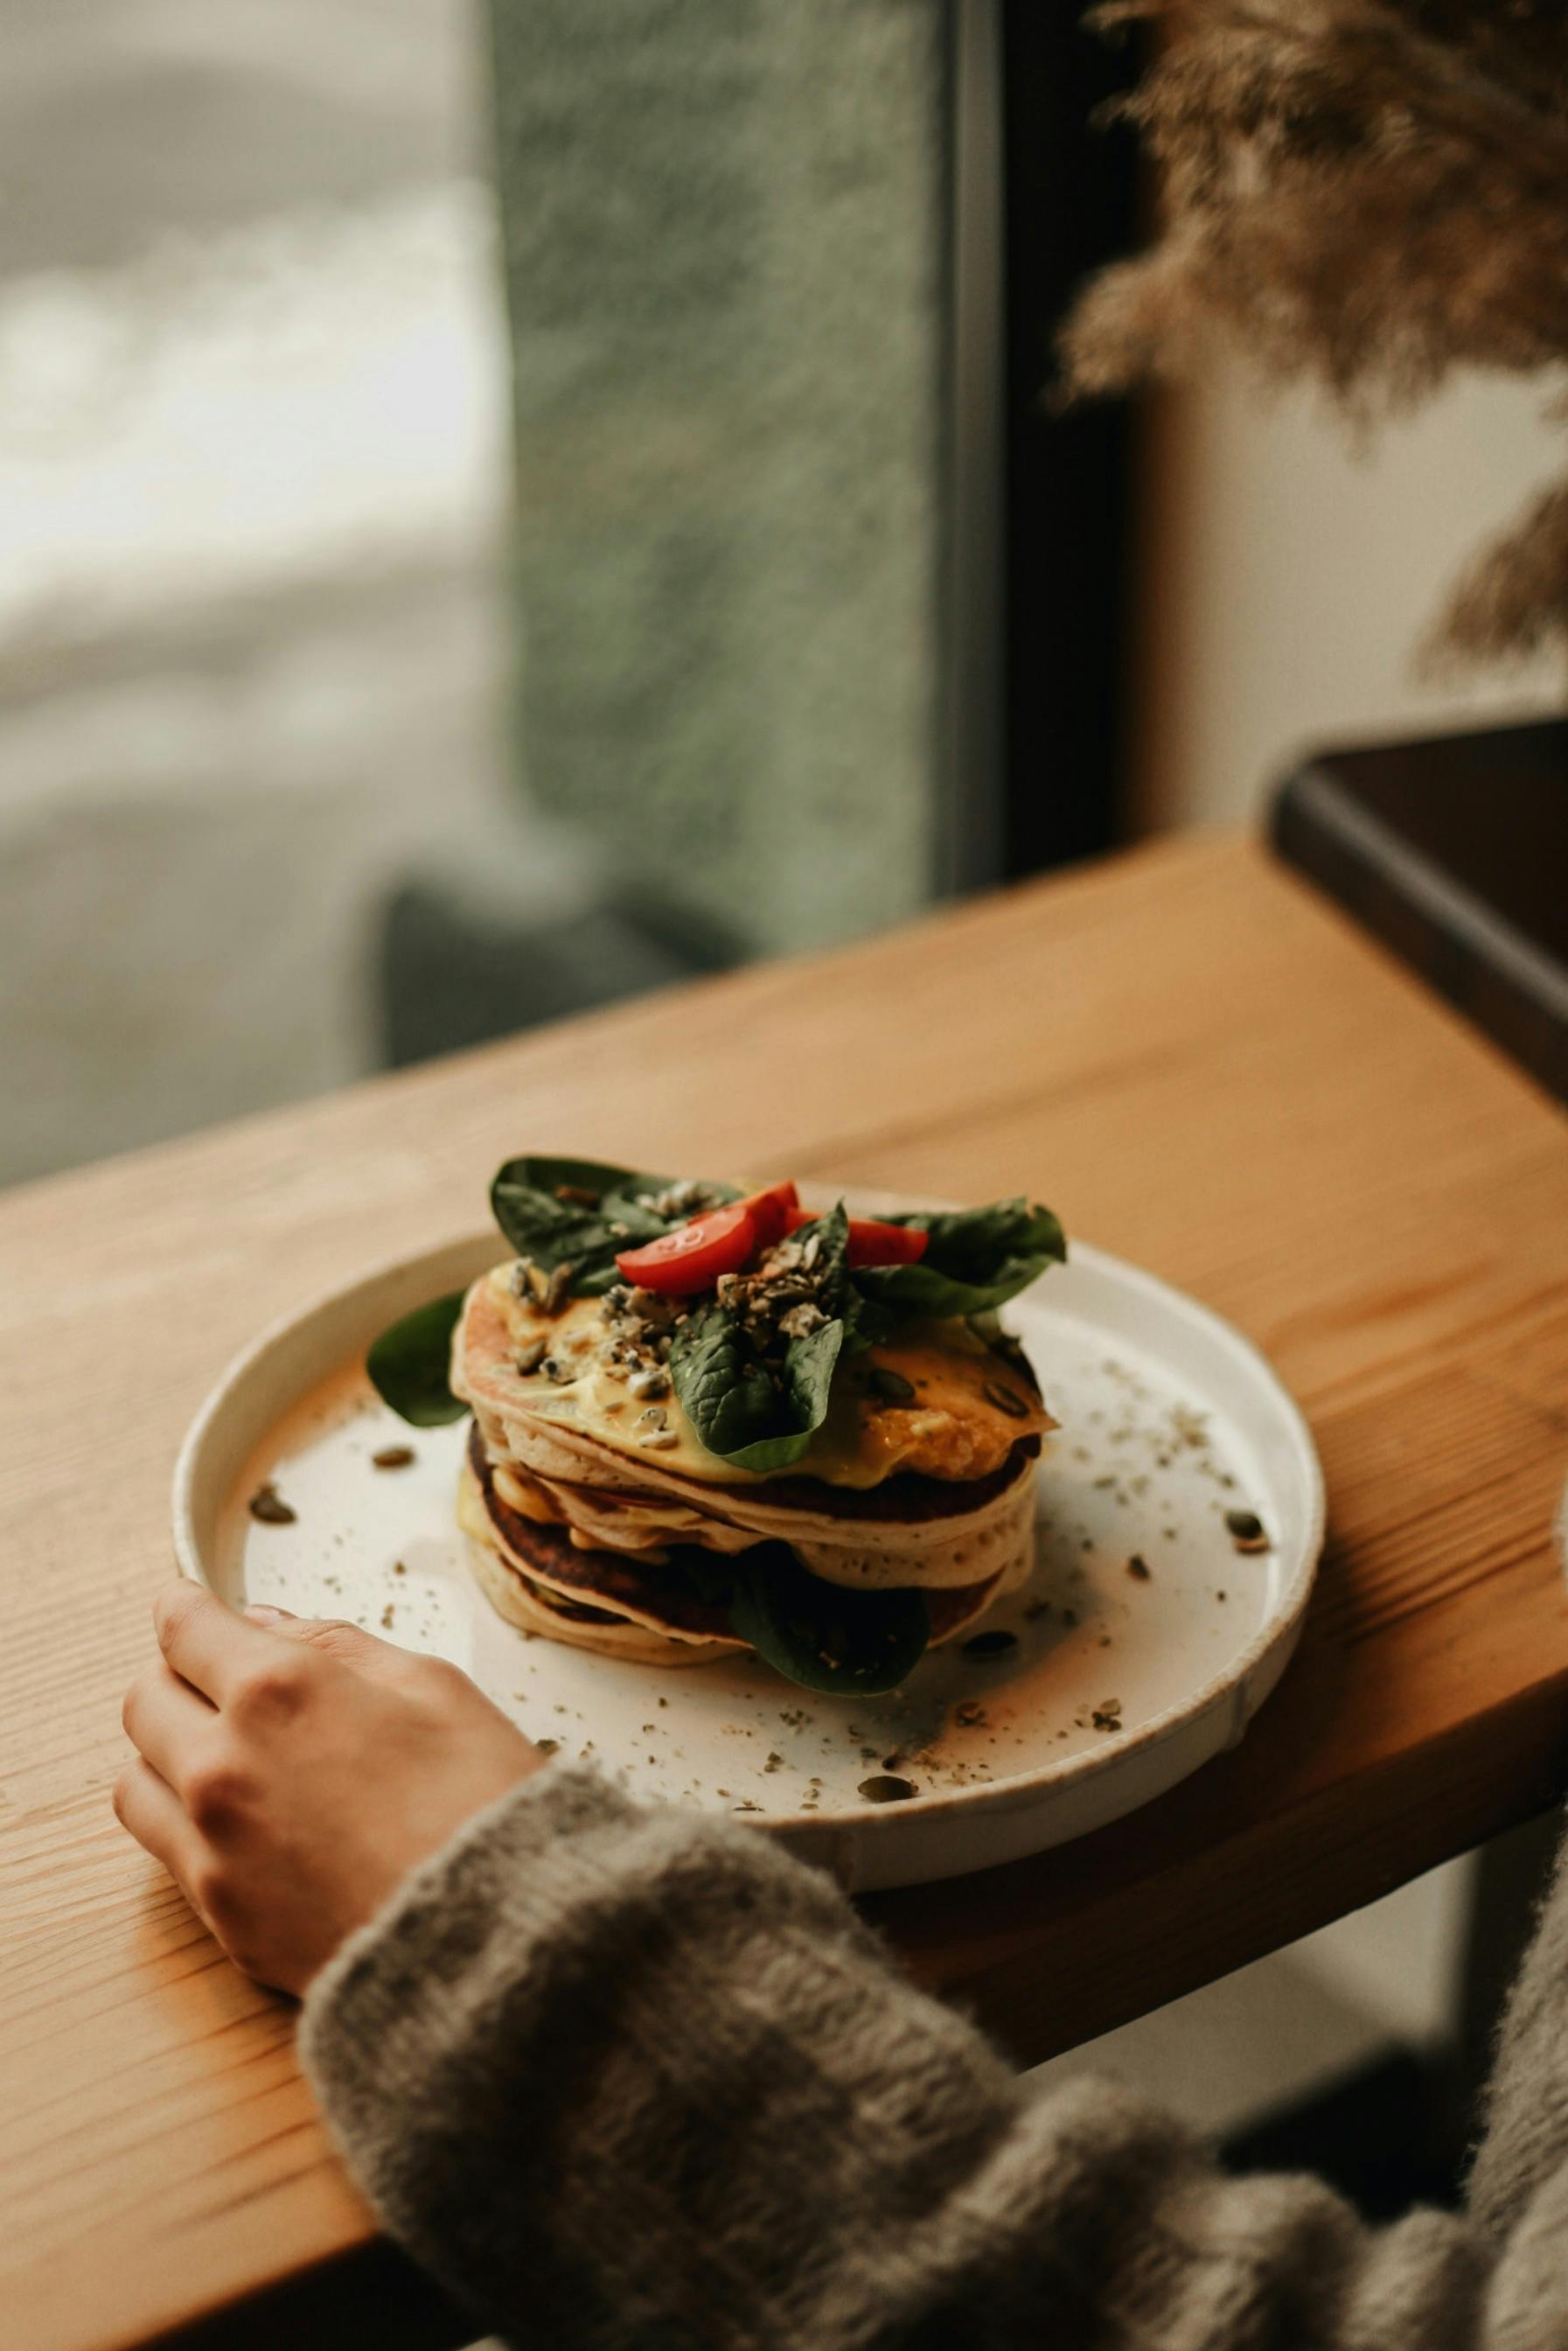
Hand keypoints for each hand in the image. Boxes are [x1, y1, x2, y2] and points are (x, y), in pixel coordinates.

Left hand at [116, 1583, 543, 1994]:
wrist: (498, 1942)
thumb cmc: (483, 1805)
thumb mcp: (434, 1685)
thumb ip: (337, 1645)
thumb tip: (266, 1627)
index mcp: (278, 1691)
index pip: (183, 1627)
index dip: (186, 1607)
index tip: (193, 1606)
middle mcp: (224, 1766)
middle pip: (144, 1700)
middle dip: (178, 1678)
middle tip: (221, 1682)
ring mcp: (212, 1849)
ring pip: (136, 1781)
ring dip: (169, 1756)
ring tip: (227, 1758)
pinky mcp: (220, 1918)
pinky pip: (168, 1854)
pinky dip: (190, 1826)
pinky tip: (249, 1824)